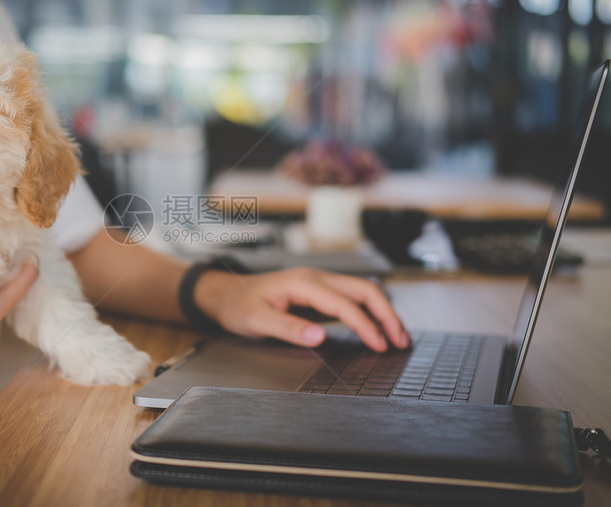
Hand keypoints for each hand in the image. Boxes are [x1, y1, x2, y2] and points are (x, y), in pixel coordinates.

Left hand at [195, 267, 409, 351]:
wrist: (224, 294)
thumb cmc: (237, 305)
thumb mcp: (256, 321)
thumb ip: (288, 328)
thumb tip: (320, 336)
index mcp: (303, 283)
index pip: (345, 303)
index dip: (366, 325)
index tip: (380, 346)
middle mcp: (316, 279)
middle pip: (364, 290)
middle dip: (387, 315)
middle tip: (401, 342)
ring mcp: (319, 285)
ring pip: (362, 293)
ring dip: (383, 313)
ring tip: (399, 338)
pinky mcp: (319, 295)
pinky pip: (352, 300)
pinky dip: (371, 314)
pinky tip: (378, 330)